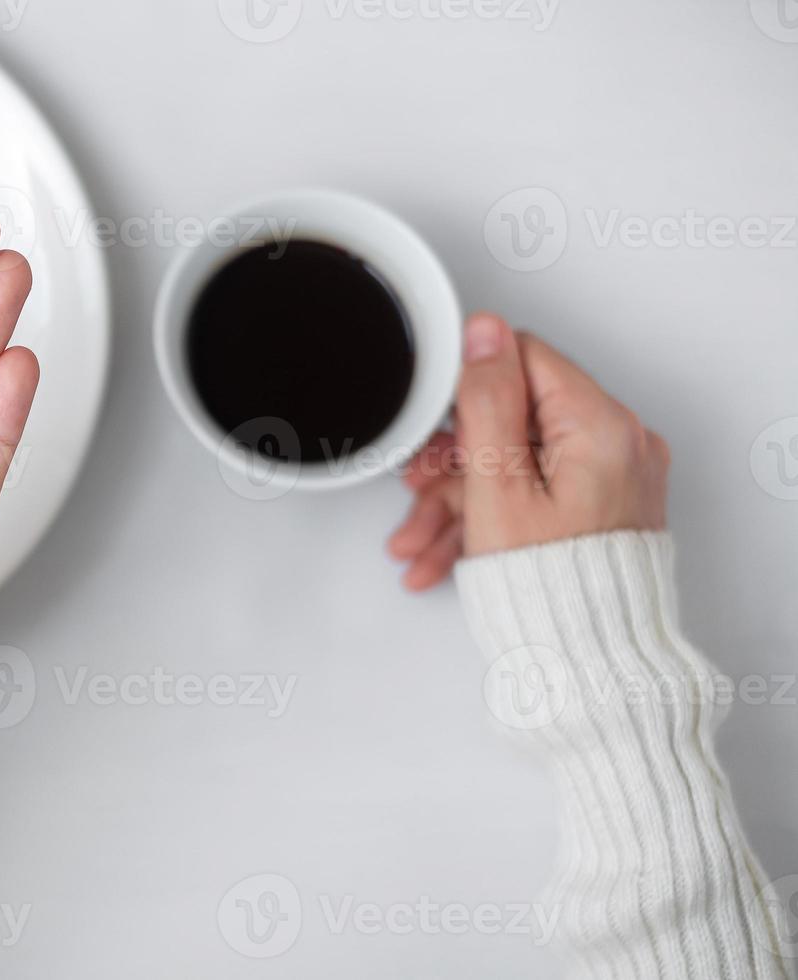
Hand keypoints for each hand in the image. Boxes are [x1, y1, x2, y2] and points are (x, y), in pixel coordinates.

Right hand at [388, 312, 668, 589]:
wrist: (590, 667)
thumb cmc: (552, 591)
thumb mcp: (497, 487)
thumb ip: (488, 402)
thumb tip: (485, 333)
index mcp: (602, 427)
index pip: (523, 361)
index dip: (468, 390)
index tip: (435, 425)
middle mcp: (620, 445)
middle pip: (514, 420)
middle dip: (453, 461)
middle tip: (417, 488)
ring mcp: (612, 479)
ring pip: (517, 464)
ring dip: (459, 500)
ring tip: (418, 540)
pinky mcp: (601, 508)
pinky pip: (535, 493)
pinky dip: (491, 518)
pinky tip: (449, 551)